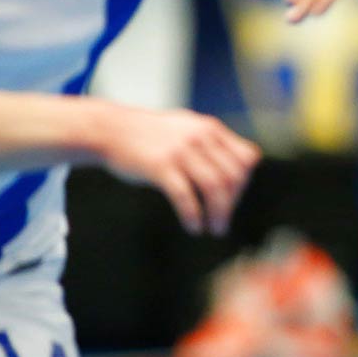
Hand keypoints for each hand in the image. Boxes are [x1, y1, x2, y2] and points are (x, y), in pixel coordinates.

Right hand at [90, 105, 259, 235]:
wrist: (110, 130)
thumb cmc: (150, 135)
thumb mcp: (187, 127)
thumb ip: (210, 143)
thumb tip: (237, 168)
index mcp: (211, 129)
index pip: (247, 158)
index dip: (244, 183)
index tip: (232, 199)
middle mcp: (200, 137)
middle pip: (233, 176)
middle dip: (232, 203)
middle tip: (222, 220)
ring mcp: (180, 151)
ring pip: (214, 187)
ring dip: (219, 213)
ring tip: (215, 229)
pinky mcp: (160, 166)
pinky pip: (185, 196)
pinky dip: (193, 215)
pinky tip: (193, 227)